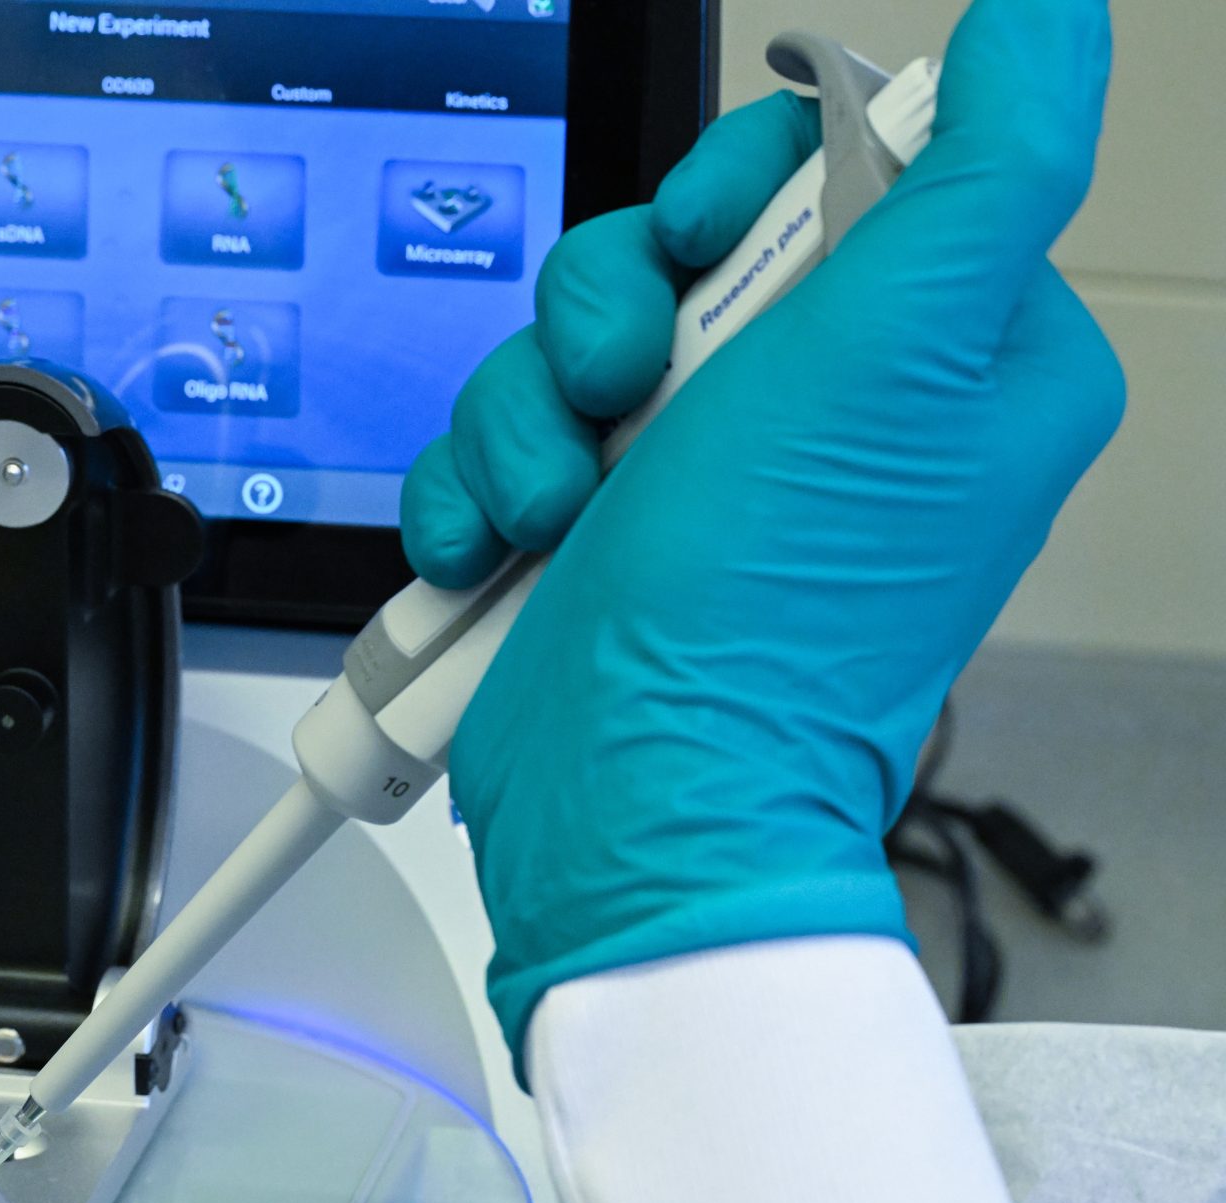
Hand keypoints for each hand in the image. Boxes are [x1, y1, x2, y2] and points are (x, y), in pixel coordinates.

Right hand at [400, 0, 1124, 1062]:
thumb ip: (994, 160)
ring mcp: (700, 480)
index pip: (837, 170)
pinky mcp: (594, 537)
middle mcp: (826, 414)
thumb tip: (1052, 15)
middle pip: (676, 251)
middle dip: (608, 318)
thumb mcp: (904, 346)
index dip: (740, 189)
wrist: (630, 796)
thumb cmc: (772, 612)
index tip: (708, 251)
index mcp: (951, 357)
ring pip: (565, 346)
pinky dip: (479, 493)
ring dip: (529, 420)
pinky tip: (501, 551)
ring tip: (557, 512)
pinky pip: (501, 444)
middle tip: (622, 398)